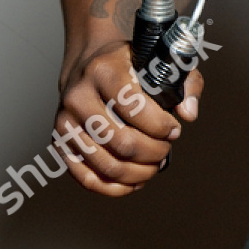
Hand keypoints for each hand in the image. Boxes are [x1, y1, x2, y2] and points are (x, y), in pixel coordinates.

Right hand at [53, 40, 202, 196]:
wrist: (86, 62)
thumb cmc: (128, 64)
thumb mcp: (160, 60)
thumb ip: (186, 83)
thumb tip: (189, 114)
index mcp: (103, 71)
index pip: (135, 109)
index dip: (161, 126)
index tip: (174, 129)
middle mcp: (78, 96)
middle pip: (122, 142)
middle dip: (154, 152)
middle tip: (166, 148)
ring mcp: (65, 122)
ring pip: (107, 165)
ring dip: (139, 172)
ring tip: (155, 165)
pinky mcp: (59, 143)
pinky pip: (87, 178)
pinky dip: (115, 188)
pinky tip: (135, 181)